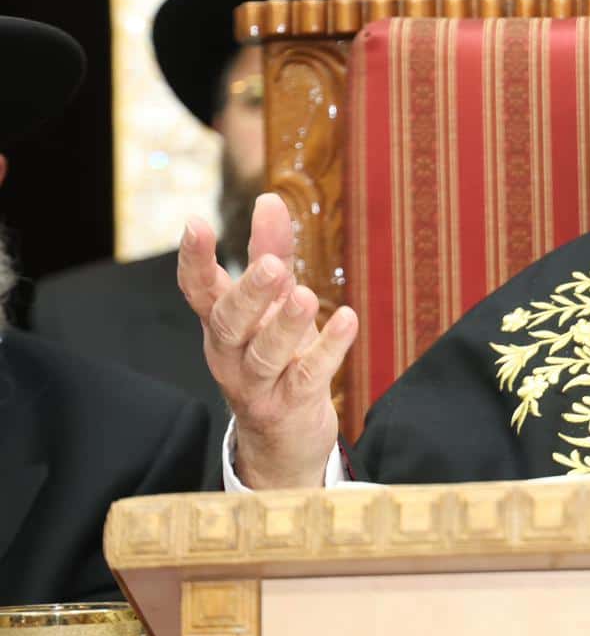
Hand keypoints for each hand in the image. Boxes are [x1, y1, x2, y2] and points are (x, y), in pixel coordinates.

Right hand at [177, 194, 356, 488]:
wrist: (284, 437)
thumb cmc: (277, 357)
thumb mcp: (273, 304)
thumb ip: (271, 253)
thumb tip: (269, 199)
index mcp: (221, 325)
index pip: (197, 290)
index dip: (194, 259)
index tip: (195, 223)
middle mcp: (230, 354)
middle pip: (228, 323)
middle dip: (249, 294)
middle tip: (271, 266)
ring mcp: (256, 385)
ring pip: (264, 355)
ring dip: (285, 325)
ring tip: (307, 296)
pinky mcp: (289, 406)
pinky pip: (307, 377)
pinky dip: (328, 349)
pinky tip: (349, 320)